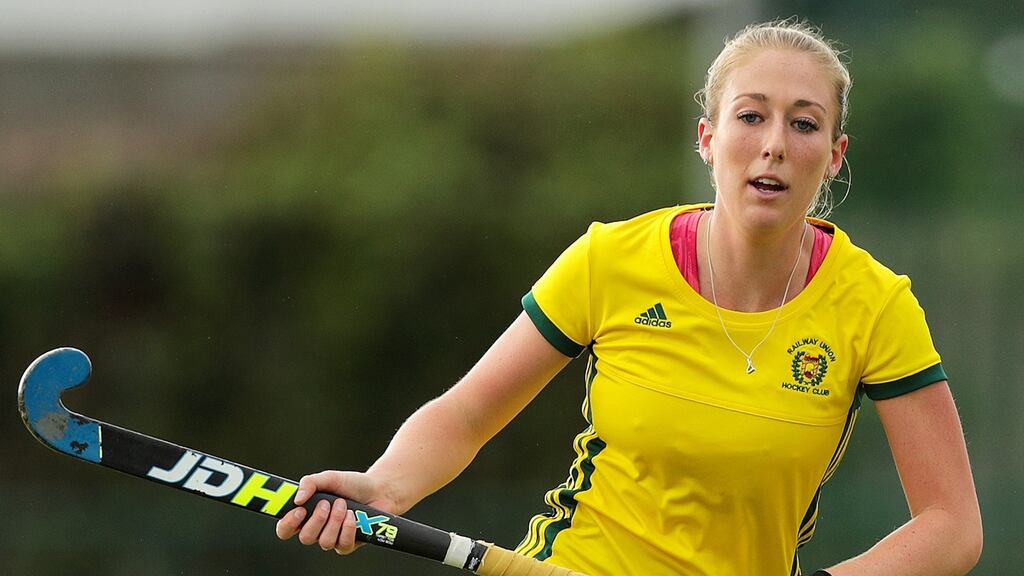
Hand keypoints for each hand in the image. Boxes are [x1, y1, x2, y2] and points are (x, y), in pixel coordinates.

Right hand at [274, 470, 396, 554]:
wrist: (379, 490)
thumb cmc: (351, 484)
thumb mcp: (329, 477)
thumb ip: (310, 483)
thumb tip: (297, 499)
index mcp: (306, 515)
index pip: (285, 528)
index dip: (287, 524)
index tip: (299, 510)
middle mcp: (316, 530)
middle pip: (305, 538)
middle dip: (317, 520)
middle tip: (326, 503)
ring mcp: (332, 539)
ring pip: (324, 542)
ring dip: (335, 520)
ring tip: (344, 505)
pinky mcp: (348, 544)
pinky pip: (342, 545)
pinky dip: (348, 528)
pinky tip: (353, 515)